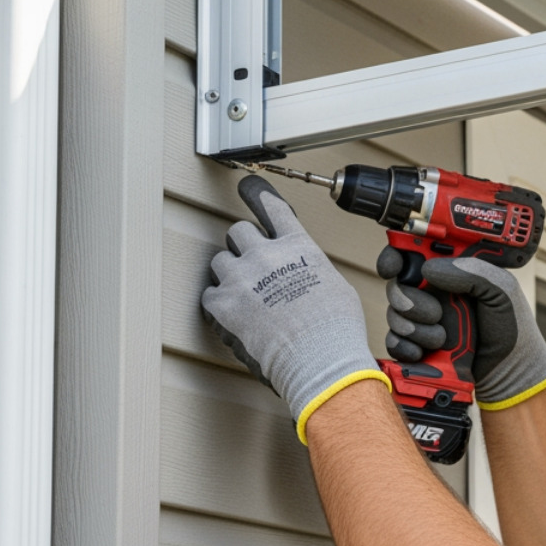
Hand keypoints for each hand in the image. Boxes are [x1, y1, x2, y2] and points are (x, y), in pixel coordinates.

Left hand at [203, 175, 386, 441]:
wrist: (319, 359)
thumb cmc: (336, 329)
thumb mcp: (335, 286)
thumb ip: (311, 270)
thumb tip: (304, 275)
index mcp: (297, 246)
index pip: (273, 208)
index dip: (258, 194)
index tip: (248, 186)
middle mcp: (266, 254)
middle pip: (238, 231)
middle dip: (243, 246)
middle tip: (250, 266)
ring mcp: (242, 278)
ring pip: (219, 260)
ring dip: (229, 274)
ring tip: (243, 294)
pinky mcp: (223, 305)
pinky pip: (209, 294)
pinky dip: (219, 304)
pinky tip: (232, 316)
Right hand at [377, 248, 545, 409]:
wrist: (510, 371)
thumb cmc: (513, 327)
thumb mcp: (502, 289)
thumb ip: (472, 271)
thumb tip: (429, 269)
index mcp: (452, 272)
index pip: (414, 252)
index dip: (397, 254)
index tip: (392, 266)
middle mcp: (434, 293)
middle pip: (398, 284)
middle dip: (408, 299)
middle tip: (435, 314)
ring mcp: (423, 319)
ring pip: (395, 314)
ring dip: (416, 328)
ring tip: (442, 338)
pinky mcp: (417, 345)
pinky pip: (394, 341)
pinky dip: (405, 347)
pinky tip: (424, 353)